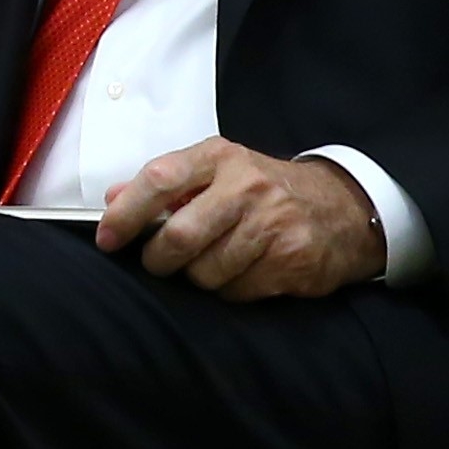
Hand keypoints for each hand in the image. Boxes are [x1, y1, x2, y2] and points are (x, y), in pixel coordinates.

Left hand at [97, 139, 383, 299]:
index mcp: (219, 157)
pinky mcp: (293, 260)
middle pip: (181, 235)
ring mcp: (273, 224)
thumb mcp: (216, 170)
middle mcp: (247, 186)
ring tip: (207, 264)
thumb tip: (111, 198)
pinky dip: (227, 290)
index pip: (159, 179)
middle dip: (157, 259)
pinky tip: (240, 273)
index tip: (107, 239)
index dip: (126, 213)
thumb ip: (165, 184)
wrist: (341, 208)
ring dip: (196, 278)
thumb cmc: (262, 189)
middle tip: (156, 263)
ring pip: (207, 271)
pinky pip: (237, 291)